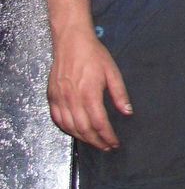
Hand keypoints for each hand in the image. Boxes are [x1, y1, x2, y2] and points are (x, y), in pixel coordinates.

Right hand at [48, 30, 131, 150]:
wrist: (71, 41)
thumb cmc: (93, 54)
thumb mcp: (112, 72)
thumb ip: (120, 94)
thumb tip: (127, 112)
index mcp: (89, 93)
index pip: (99, 123)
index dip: (107, 136)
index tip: (114, 143)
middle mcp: (72, 99)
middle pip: (84, 129)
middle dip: (96, 141)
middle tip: (106, 147)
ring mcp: (60, 98)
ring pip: (69, 127)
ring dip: (82, 138)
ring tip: (94, 142)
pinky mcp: (52, 96)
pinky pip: (57, 119)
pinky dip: (66, 129)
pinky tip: (75, 131)